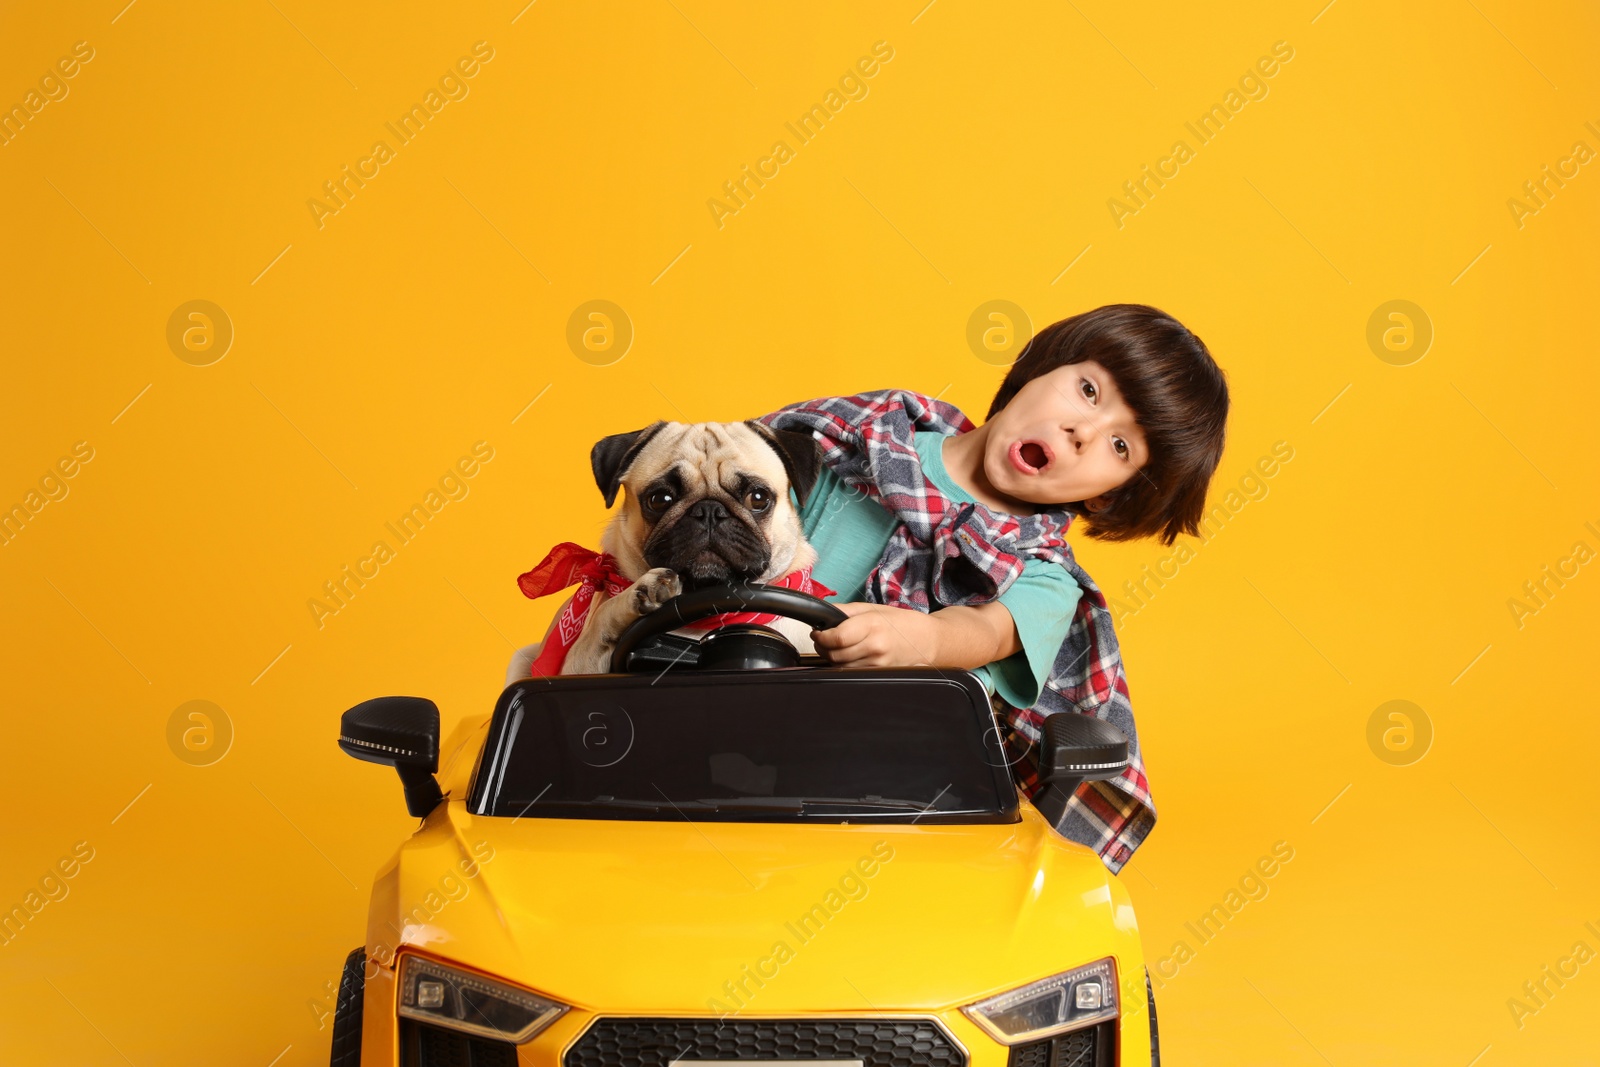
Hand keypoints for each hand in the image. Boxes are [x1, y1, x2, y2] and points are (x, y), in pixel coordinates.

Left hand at [810, 602, 941, 667]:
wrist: (926, 641)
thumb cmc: (901, 623)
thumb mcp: (873, 609)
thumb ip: (845, 611)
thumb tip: (821, 613)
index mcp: (872, 626)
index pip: (836, 637)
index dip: (821, 636)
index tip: (817, 632)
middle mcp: (875, 647)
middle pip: (834, 654)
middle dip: (823, 646)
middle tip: (823, 638)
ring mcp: (877, 664)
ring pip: (840, 666)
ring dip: (832, 657)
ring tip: (837, 646)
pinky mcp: (878, 675)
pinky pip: (851, 672)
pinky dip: (844, 665)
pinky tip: (850, 655)